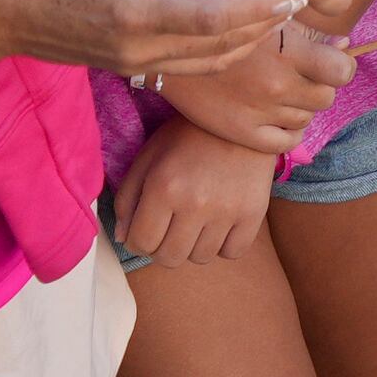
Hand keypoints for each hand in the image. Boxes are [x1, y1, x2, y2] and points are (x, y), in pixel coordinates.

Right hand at [0, 0, 307, 80]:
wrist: (1, 15)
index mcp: (136, 14)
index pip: (216, 19)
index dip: (260, 9)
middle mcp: (141, 49)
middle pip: (224, 46)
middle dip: (269, 25)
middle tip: (304, 0)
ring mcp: (137, 65)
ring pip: (212, 62)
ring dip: (252, 41)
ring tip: (282, 14)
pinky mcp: (133, 70)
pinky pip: (193, 65)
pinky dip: (225, 50)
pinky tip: (242, 29)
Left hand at [109, 116, 278, 268]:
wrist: (239, 119)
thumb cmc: (187, 135)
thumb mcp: (148, 157)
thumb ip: (128, 198)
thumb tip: (123, 238)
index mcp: (163, 188)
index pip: (141, 243)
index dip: (137, 242)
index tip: (144, 231)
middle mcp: (195, 203)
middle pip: (169, 258)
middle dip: (162, 248)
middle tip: (168, 229)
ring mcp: (227, 210)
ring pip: (200, 258)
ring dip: (193, 246)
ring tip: (195, 223)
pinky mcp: (253, 213)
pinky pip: (232, 252)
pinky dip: (222, 245)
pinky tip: (218, 225)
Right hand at [156, 20, 353, 157]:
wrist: (167, 53)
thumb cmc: (218, 22)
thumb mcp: (261, 10)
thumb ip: (305, 24)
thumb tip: (344, 44)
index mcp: (286, 49)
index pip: (342, 70)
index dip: (339, 65)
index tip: (327, 60)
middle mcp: (277, 84)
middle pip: (326, 96)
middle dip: (317, 84)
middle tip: (297, 74)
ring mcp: (260, 111)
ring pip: (306, 117)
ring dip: (300, 105)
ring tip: (279, 90)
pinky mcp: (242, 132)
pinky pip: (286, 141)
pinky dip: (287, 130)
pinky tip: (276, 114)